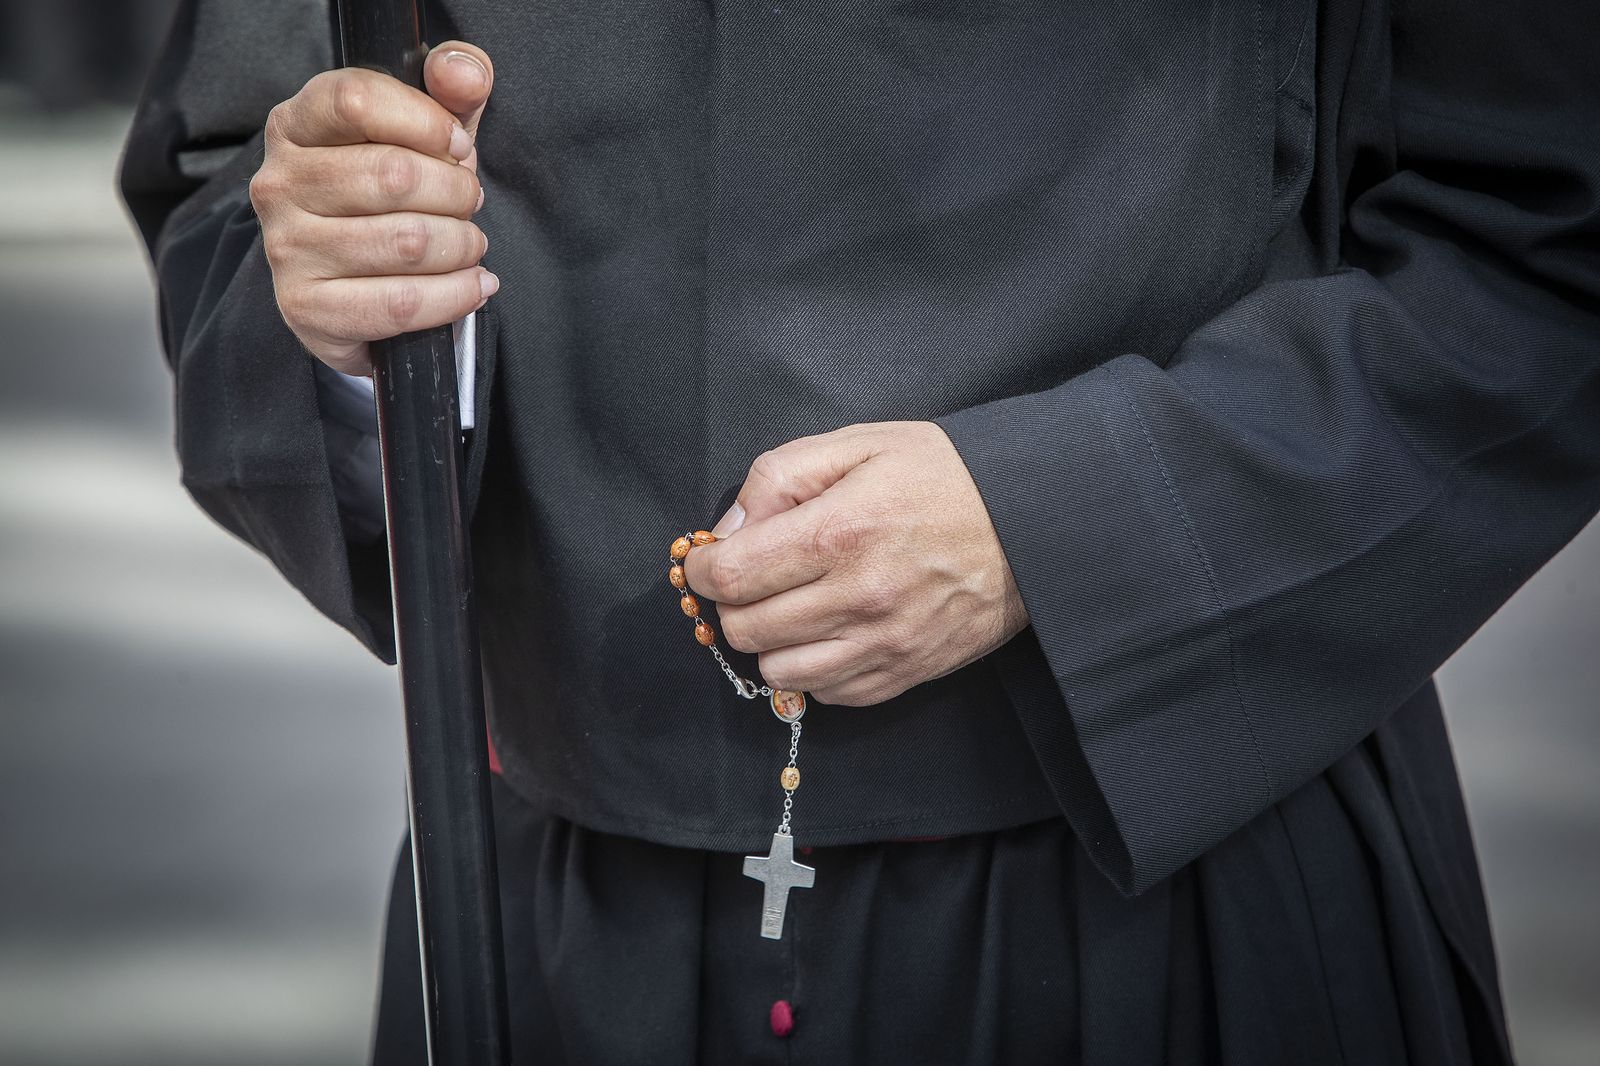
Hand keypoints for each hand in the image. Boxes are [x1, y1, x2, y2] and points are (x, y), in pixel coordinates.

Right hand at [248, 41, 495, 374]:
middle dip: (457, 192)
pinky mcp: (306, 308)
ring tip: (470, 245)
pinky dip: (455, 295)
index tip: (457, 146)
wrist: (350, 292)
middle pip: (394, 174)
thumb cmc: (388, 203)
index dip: (427, 123)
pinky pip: (402, 303)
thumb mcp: (420, 137)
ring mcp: (287, 248)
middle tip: (469, 204)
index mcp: (297, 126)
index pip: (357, 100)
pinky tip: (473, 285)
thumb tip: (464, 73)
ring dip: (461, 245)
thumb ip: (449, 95)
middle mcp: (279, 183)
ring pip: (407, 242)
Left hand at [682, 422, 1028, 706]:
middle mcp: (858, 597)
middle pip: (746, 630)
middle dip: (731, 604)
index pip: (731, 577)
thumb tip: (726, 531)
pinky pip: (828, 694)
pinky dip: (813, 669)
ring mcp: (883, 644)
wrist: (1033, 521)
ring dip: (770, 641)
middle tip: (750, 579)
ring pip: (779, 672)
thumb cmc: (942, 475)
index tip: (704, 560)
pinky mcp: (905, 673)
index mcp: (840, 532)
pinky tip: (828, 631)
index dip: (701, 571)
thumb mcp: (858, 445)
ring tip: (790, 606)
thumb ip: (780, 477)